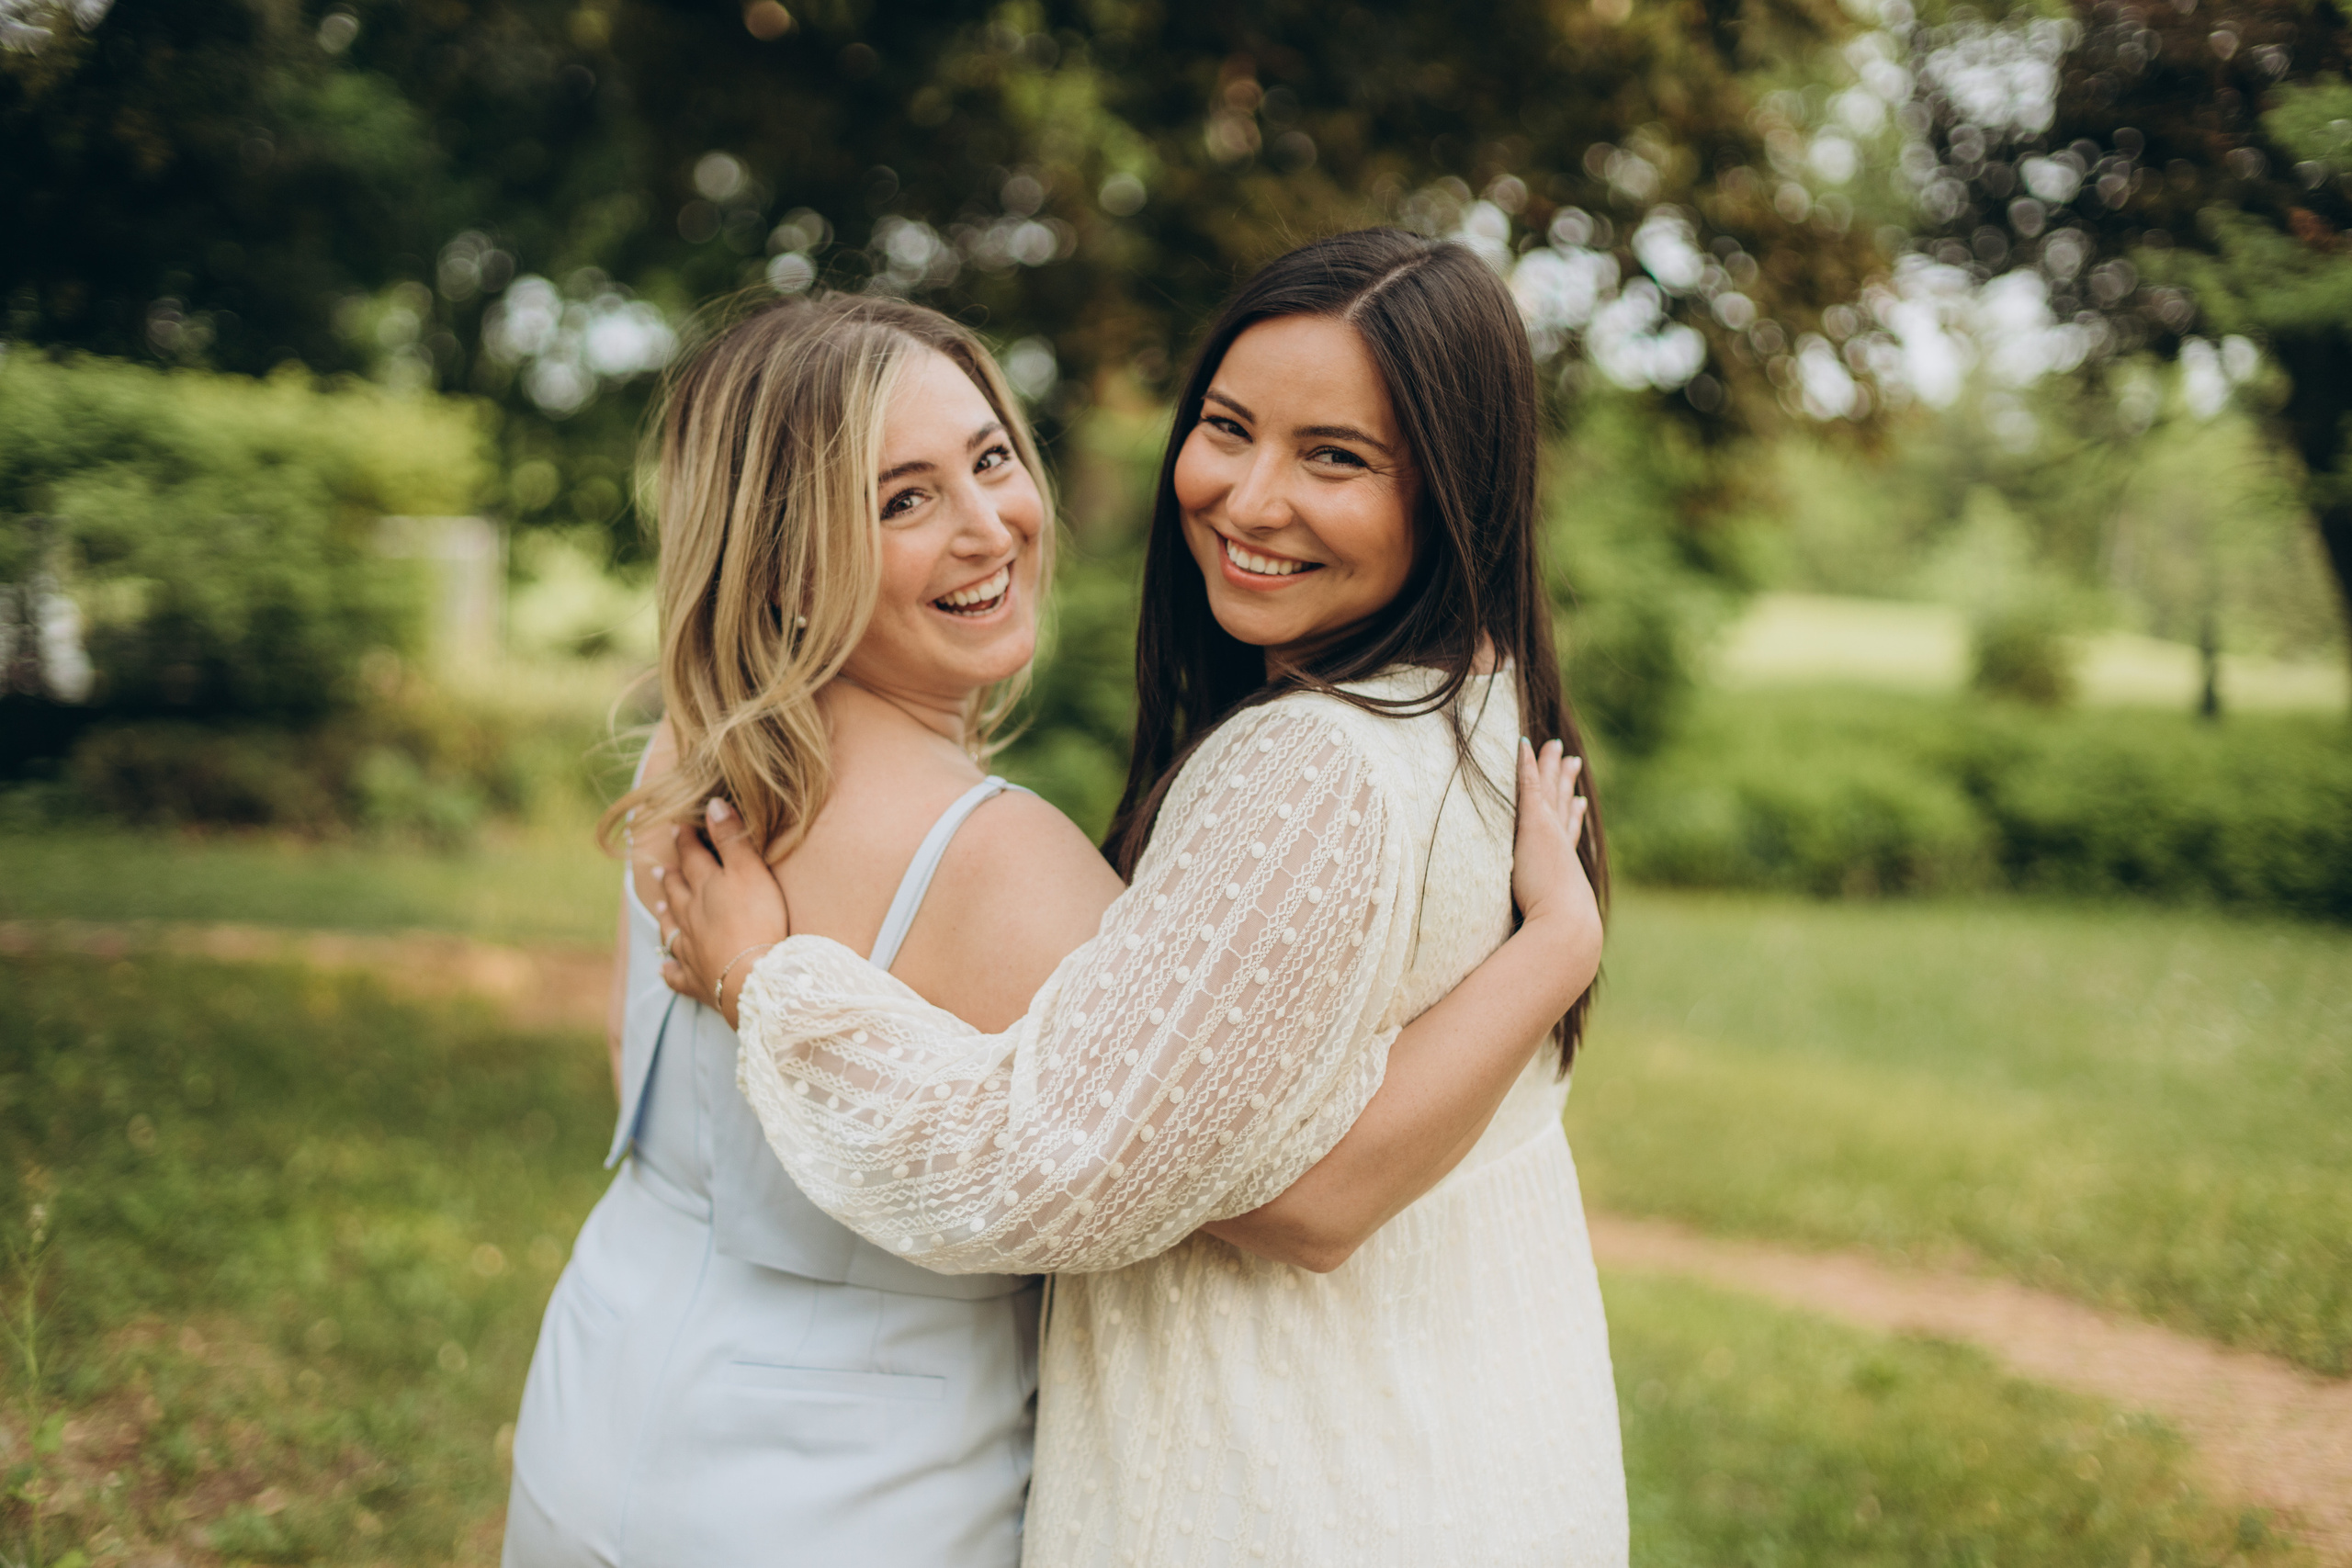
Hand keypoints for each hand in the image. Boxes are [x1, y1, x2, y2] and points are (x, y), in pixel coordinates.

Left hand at [655, 798, 788, 1027]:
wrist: (751, 976)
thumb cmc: (756, 919)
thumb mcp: (749, 870)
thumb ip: (731, 838)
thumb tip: (712, 804)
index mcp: (705, 887)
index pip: (692, 857)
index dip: (686, 840)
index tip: (678, 827)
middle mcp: (691, 916)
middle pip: (678, 892)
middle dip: (671, 877)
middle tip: (661, 868)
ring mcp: (691, 949)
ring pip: (673, 929)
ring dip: (667, 916)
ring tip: (661, 907)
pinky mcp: (697, 980)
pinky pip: (678, 974)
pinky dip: (670, 970)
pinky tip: (664, 968)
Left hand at [1511, 737, 1597, 939]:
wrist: (1564, 931)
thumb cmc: (1554, 941)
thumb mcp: (1545, 932)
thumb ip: (1538, 934)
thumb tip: (1533, 952)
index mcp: (1564, 868)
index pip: (1569, 835)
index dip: (1573, 817)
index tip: (1579, 802)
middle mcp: (1560, 846)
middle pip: (1564, 805)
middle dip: (1567, 783)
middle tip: (1571, 761)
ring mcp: (1549, 832)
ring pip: (1549, 789)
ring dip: (1550, 766)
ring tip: (1553, 747)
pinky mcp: (1535, 824)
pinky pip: (1529, 786)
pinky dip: (1527, 764)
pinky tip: (1523, 744)